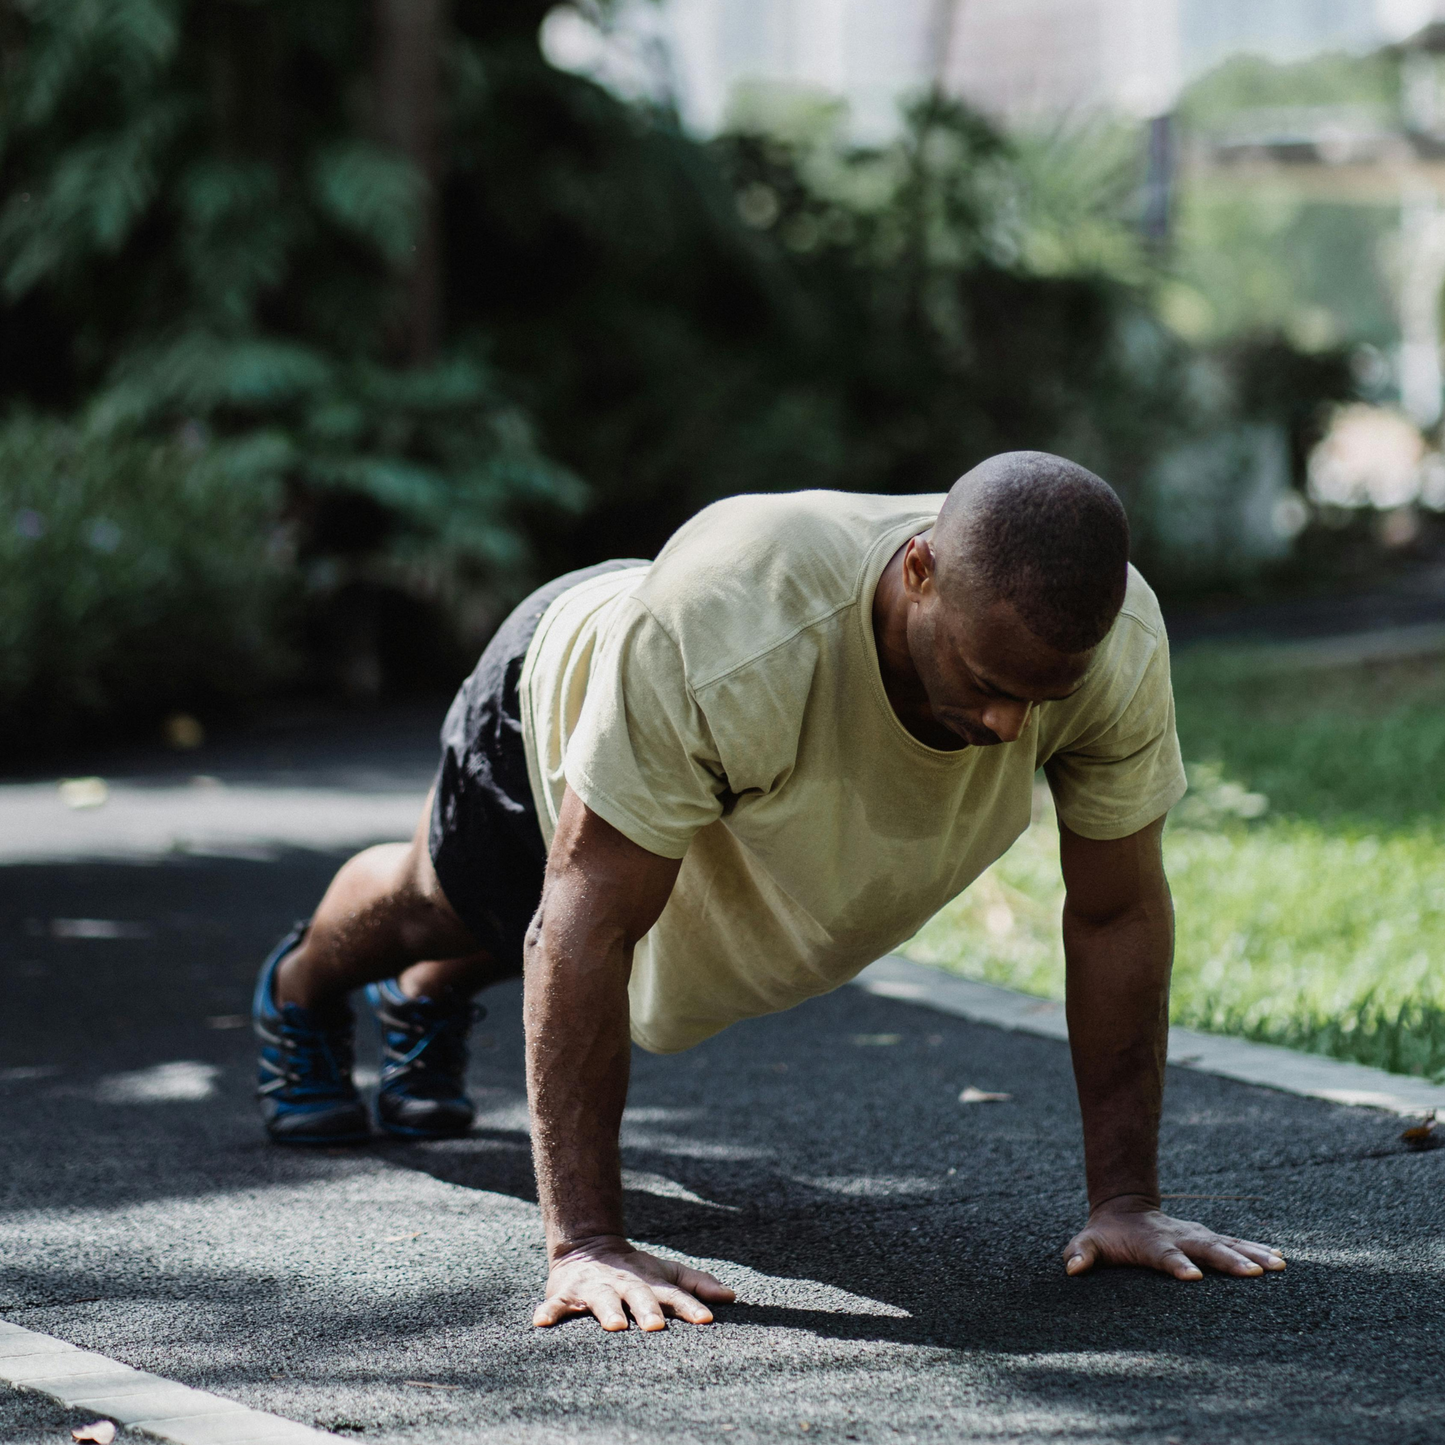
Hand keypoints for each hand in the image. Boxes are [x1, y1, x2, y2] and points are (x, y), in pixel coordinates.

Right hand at [533, 1235, 735, 1330]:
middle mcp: (624, 1283)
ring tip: (613, 1326)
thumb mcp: (666, 1273)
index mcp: (650, 1281)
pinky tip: (541, 1321)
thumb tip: (732, 1296)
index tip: (707, 1319)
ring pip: (601, 1300)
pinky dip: (549, 1311)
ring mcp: (595, 1287)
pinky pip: (556, 1304)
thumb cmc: (636, 1271)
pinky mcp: (567, 1293)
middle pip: (639, 1295)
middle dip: (648, 1309)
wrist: (588, 1245)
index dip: (690, 1306)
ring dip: (607, 1310)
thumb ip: (696, 1285)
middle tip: (657, 1326)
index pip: (674, 1293)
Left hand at [1063, 1194, 1285, 1280]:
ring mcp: (1196, 1235)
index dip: (1177, 1265)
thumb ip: (1080, 1254)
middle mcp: (1179, 1237)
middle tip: (1255, 1273)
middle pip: (1206, 1249)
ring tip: (1279, 1266)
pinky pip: (1234, 1243)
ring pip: (1227, 1244)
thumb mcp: (1088, 1243)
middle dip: (1229, 1261)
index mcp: (1151, 1243)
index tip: (1193, 1277)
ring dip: (1252, 1254)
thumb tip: (1072, 1268)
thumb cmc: (1106, 1236)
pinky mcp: (1207, 1237)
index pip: (1165, 1255)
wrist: (1124, 1207)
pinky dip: (1256, 1249)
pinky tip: (1280, 1259)